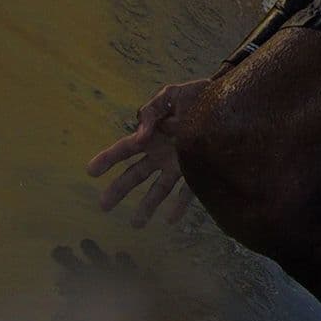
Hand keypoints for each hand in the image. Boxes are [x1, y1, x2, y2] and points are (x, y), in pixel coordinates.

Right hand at [86, 79, 207, 226]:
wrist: (230, 100)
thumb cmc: (197, 96)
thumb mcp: (172, 96)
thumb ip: (152, 112)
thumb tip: (139, 137)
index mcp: (153, 135)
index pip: (125, 148)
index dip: (107, 159)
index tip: (91, 172)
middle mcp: (162, 153)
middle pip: (136, 174)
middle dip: (119, 189)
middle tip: (103, 206)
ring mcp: (180, 164)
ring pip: (159, 188)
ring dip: (147, 206)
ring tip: (136, 225)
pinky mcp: (200, 171)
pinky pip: (188, 192)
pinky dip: (179, 206)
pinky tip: (170, 219)